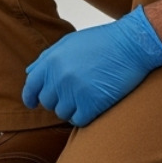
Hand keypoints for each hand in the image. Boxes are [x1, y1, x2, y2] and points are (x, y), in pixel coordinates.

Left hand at [21, 6, 161, 126]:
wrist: (131, 45)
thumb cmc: (101, 42)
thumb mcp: (69, 43)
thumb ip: (46, 59)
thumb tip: (30, 74)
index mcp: (51, 61)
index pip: (31, 86)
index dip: (30, 97)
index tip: (32, 103)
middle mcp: (59, 77)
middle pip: (47, 102)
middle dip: (57, 100)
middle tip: (72, 93)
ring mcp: (75, 92)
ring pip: (62, 113)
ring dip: (71, 108)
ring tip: (85, 96)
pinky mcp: (92, 104)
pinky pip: (78, 120)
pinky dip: (84, 116)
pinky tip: (92, 106)